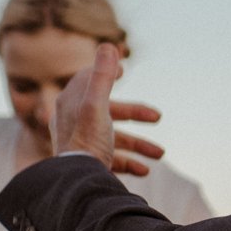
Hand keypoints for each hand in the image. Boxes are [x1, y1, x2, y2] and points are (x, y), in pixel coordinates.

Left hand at [51, 42, 164, 175]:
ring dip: (139, 145)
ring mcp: (81, 145)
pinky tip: (144, 169)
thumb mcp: (97, 105)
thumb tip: (108, 45)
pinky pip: (112, 161)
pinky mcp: (88, 165)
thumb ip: (103, 75)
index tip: (123, 70)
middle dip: (136, 114)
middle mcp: (73, 123)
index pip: (86, 79)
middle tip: (157, 116)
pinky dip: (130, 162)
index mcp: (71, 104)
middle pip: (108, 111)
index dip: (106, 72)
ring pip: (114, 139)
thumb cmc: (87, 143)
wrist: (77, 184)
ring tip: (160, 154)